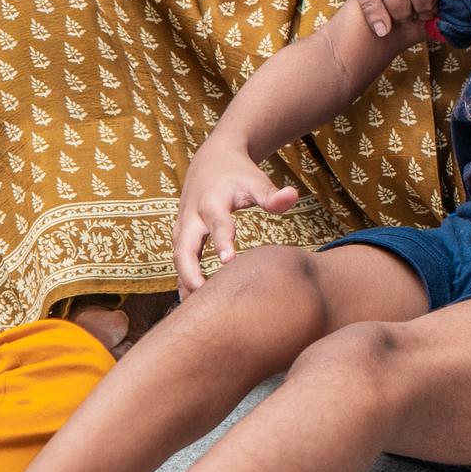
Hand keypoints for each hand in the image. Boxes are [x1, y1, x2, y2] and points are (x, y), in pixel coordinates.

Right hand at [173, 140, 297, 295]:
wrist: (212, 159)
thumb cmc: (238, 173)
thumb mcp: (256, 181)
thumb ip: (272, 195)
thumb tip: (293, 197)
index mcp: (212, 203)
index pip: (218, 225)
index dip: (223, 242)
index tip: (229, 261)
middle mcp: (192, 217)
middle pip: (184, 249)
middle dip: (190, 273)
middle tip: (203, 298)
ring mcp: (183, 227)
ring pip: (177, 258)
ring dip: (184, 282)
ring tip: (196, 312)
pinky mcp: (181, 235)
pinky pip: (178, 260)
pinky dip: (183, 280)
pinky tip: (192, 304)